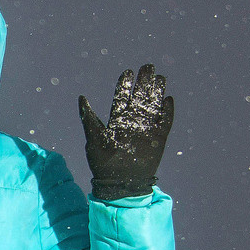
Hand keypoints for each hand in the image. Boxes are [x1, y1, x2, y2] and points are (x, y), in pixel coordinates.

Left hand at [77, 63, 174, 200]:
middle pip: (140, 97)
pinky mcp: (158, 138)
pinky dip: (167, 111)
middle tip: (148, 66)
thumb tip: (81, 97)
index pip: (122, 97)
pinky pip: (165, 121)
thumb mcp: (93, 139)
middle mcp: (132, 122)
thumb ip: (88, 118)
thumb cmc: (102, 163)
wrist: (119, 183)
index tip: (127, 72)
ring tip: (160, 77)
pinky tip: (168, 99)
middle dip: (144, 82)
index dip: (125, 85)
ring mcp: (146, 129)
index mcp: (117, 120)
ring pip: (153, 106)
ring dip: (157, 92)